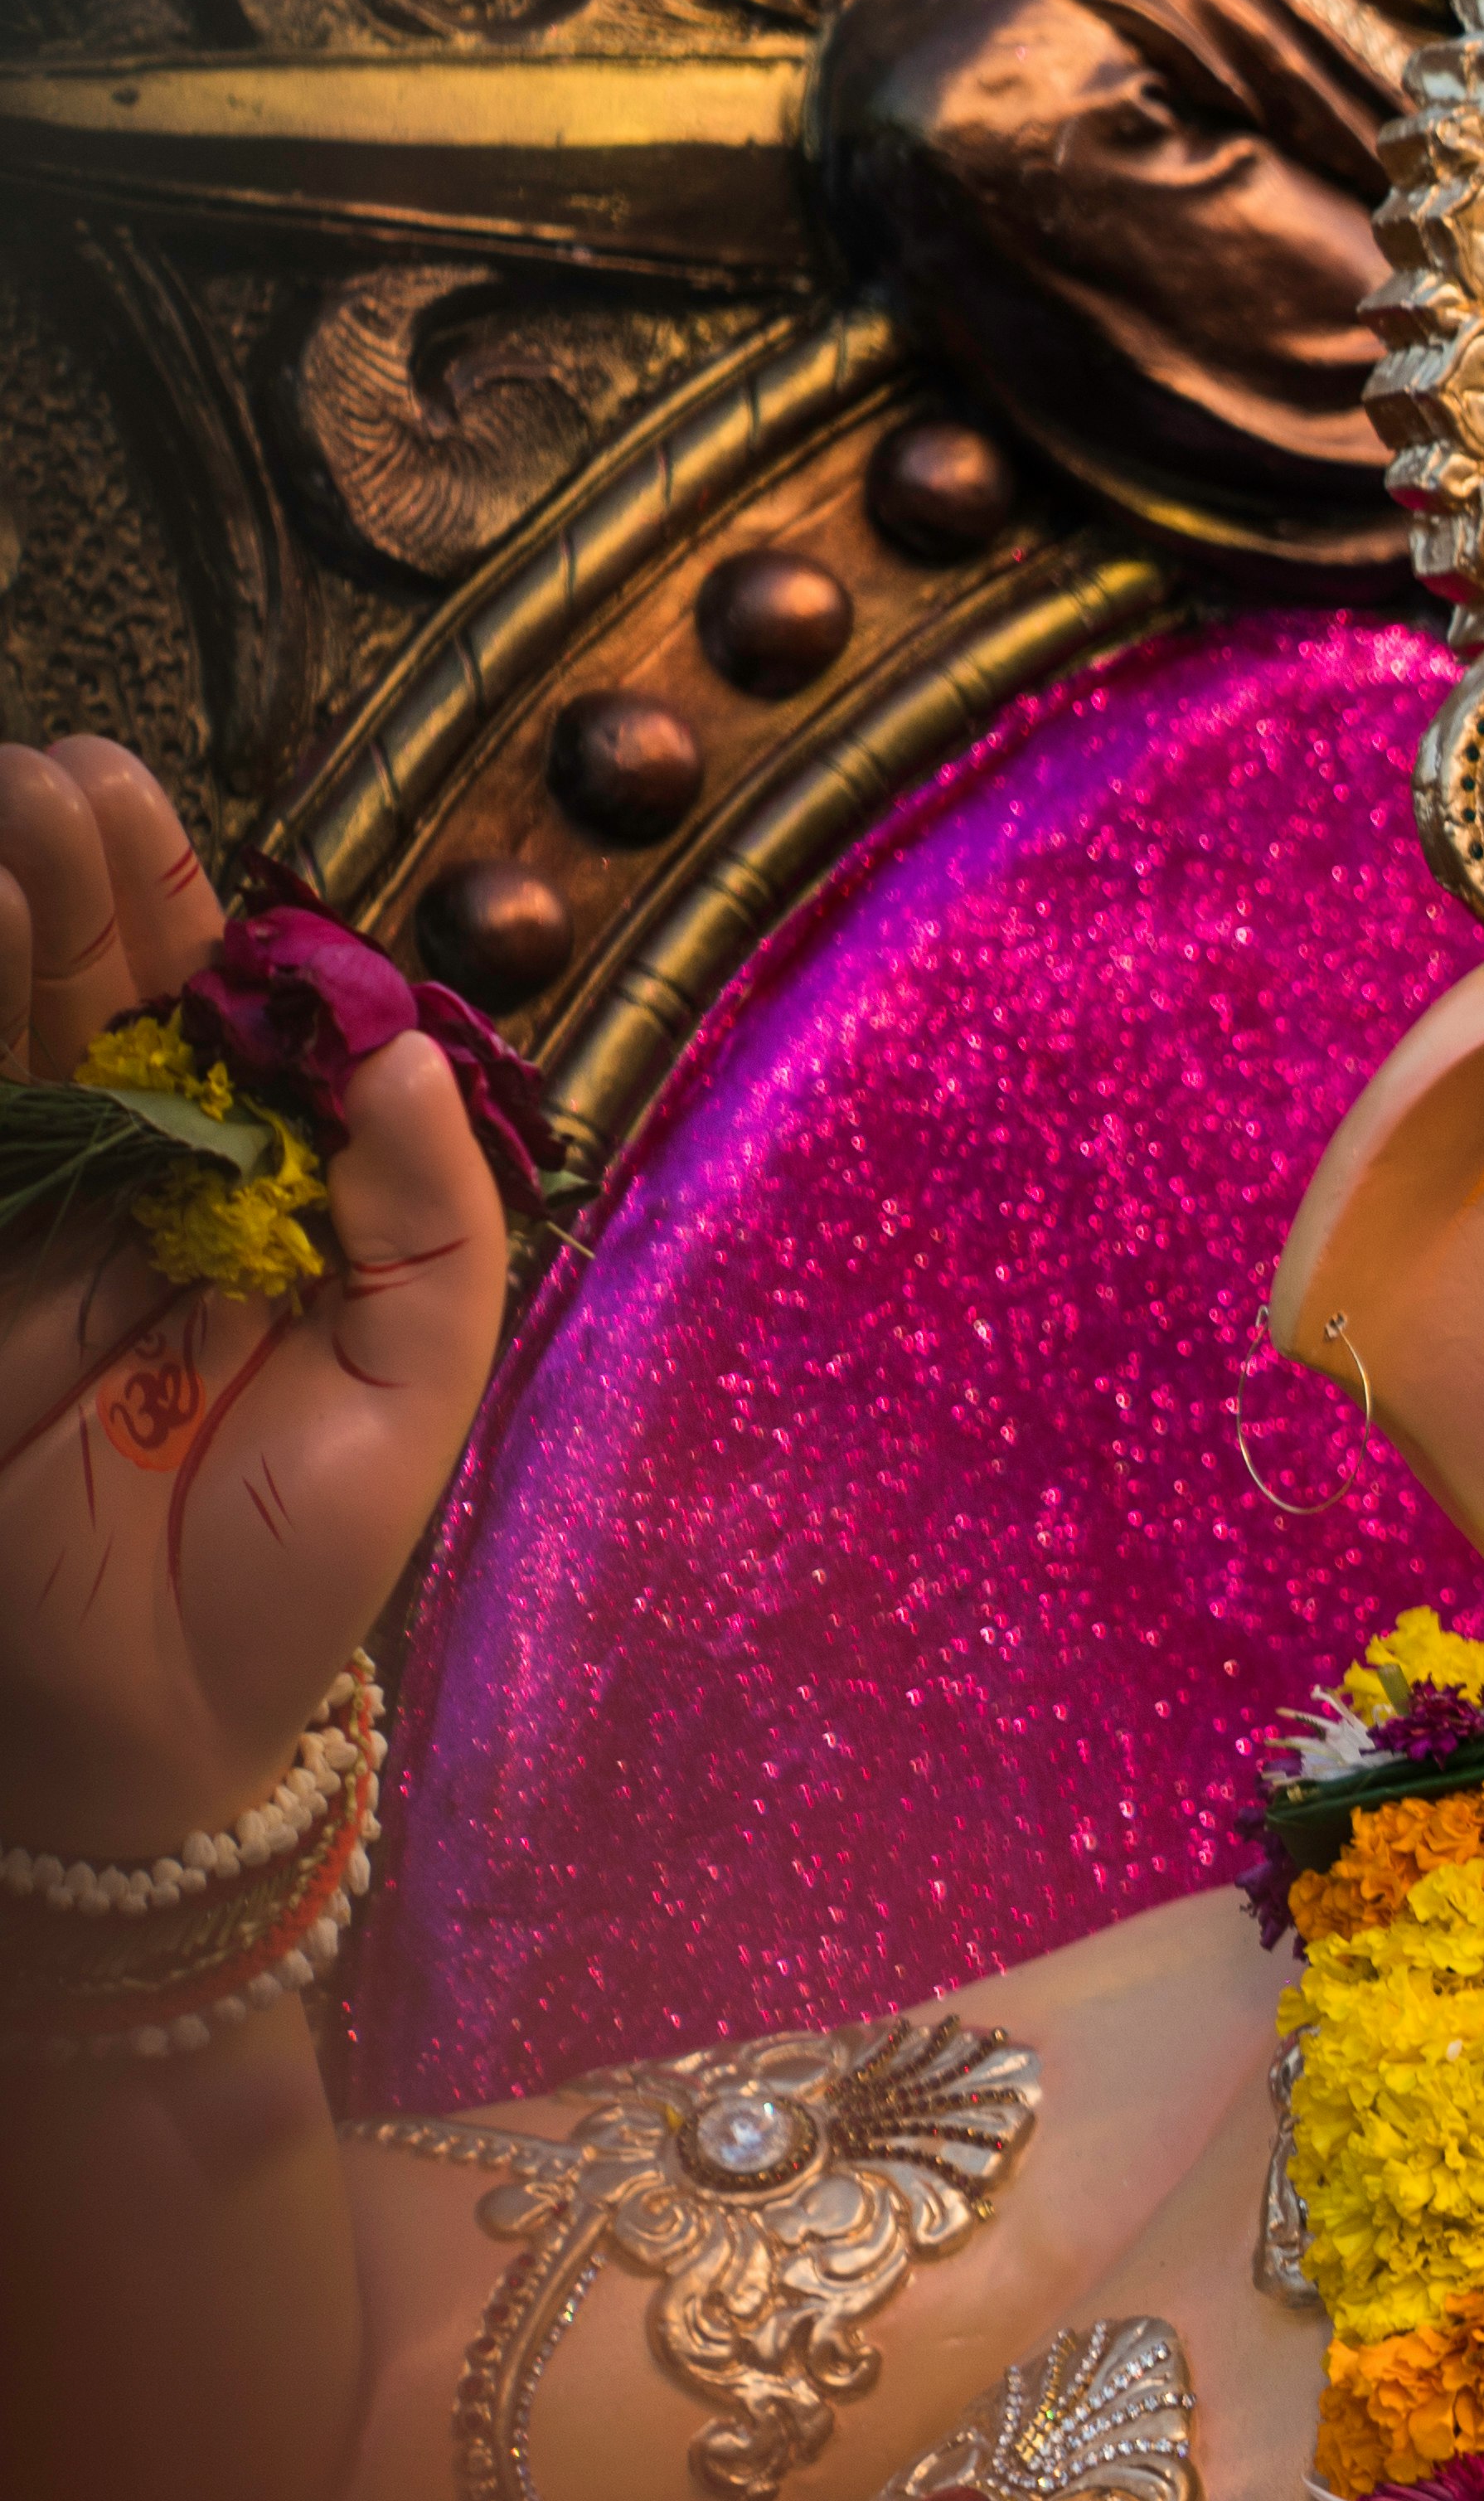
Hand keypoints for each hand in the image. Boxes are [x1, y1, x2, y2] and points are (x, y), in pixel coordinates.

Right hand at [0, 737, 514, 1859]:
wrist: (158, 1726)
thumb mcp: (416, 1387)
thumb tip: (398, 1047)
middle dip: (69, 879)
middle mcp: (111, 1188)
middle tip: (60, 774)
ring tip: (9, 809)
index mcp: (235, 1197)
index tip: (147, 810)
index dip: (174, 912)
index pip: (201, 1018)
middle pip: (80, 996)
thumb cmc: (289, 1571)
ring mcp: (11, 1226)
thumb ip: (426, 1214)